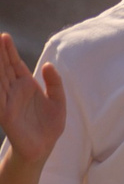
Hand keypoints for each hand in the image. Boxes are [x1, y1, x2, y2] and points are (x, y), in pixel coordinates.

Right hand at [0, 34, 65, 159]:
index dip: (9, 51)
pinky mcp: (5, 114)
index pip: (15, 64)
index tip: (4, 36)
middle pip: (5, 67)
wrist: (44, 147)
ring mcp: (8, 101)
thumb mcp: (58, 100)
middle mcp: (14, 91)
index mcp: (26, 86)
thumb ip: (55, 82)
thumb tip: (47, 64)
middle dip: (0, 53)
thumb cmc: (49, 125)